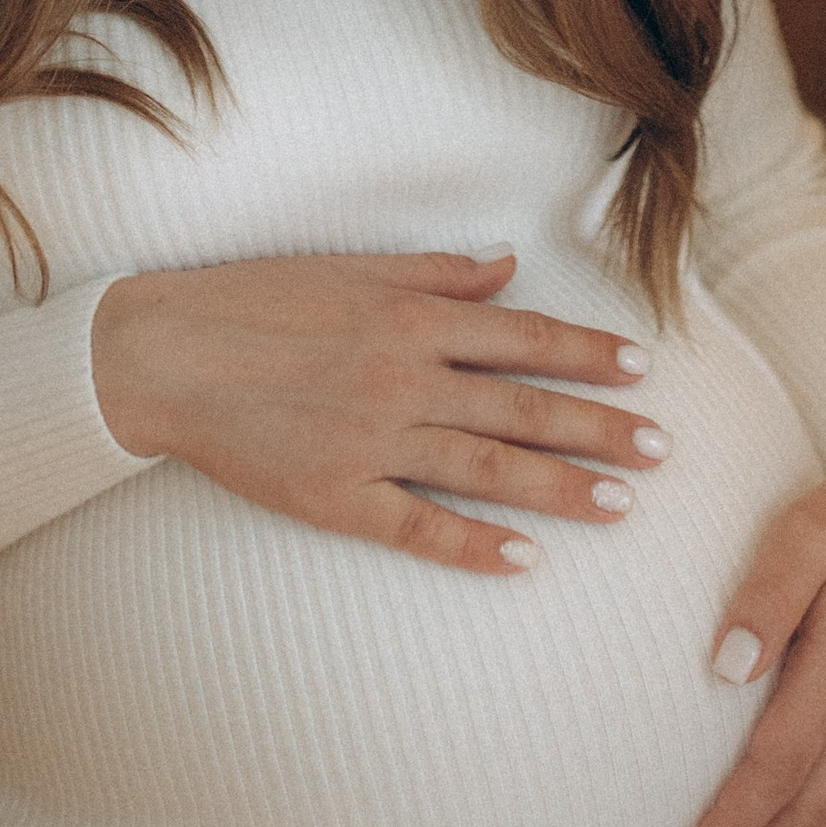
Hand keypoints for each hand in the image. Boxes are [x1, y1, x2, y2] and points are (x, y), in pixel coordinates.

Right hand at [90, 249, 667, 575]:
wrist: (164, 356)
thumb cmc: (254, 301)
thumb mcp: (352, 268)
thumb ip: (436, 271)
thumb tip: (508, 267)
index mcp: (410, 317)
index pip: (523, 338)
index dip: (588, 354)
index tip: (642, 370)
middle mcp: (402, 378)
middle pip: (522, 408)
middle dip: (599, 430)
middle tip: (661, 450)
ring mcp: (371, 442)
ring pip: (486, 468)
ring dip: (559, 489)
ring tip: (621, 506)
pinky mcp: (335, 496)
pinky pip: (417, 526)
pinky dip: (473, 544)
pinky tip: (523, 559)